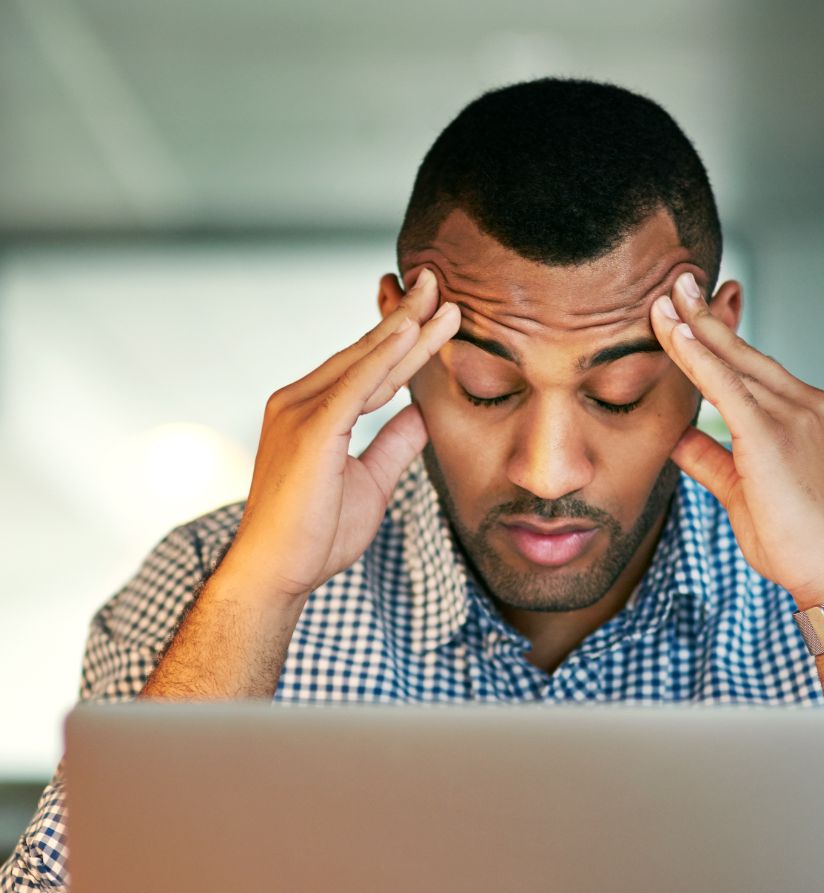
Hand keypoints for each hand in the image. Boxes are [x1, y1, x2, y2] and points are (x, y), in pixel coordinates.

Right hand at [219, 267, 460, 605]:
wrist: (277, 573)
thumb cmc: (316, 534)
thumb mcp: (372, 482)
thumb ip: (394, 444)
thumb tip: (421, 414)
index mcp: (313, 412)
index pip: (369, 368)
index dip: (404, 341)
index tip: (435, 313)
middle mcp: (299, 400)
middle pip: (366, 353)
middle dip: (406, 318)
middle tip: (437, 282)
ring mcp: (299, 411)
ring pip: (364, 362)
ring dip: (405, 329)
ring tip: (439, 297)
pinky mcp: (309, 430)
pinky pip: (354, 386)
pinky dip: (383, 358)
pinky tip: (410, 333)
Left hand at [651, 272, 823, 609]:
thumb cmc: (793, 539)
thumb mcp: (741, 489)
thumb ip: (709, 457)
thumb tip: (676, 436)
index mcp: (805, 414)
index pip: (752, 367)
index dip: (720, 337)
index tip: (693, 309)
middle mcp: (806, 405)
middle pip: (744, 352)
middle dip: (706, 315)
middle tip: (676, 281)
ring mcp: (795, 416)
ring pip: (734, 363)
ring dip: (695, 328)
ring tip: (666, 296)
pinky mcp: (774, 436)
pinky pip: (727, 388)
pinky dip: (699, 359)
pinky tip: (676, 334)